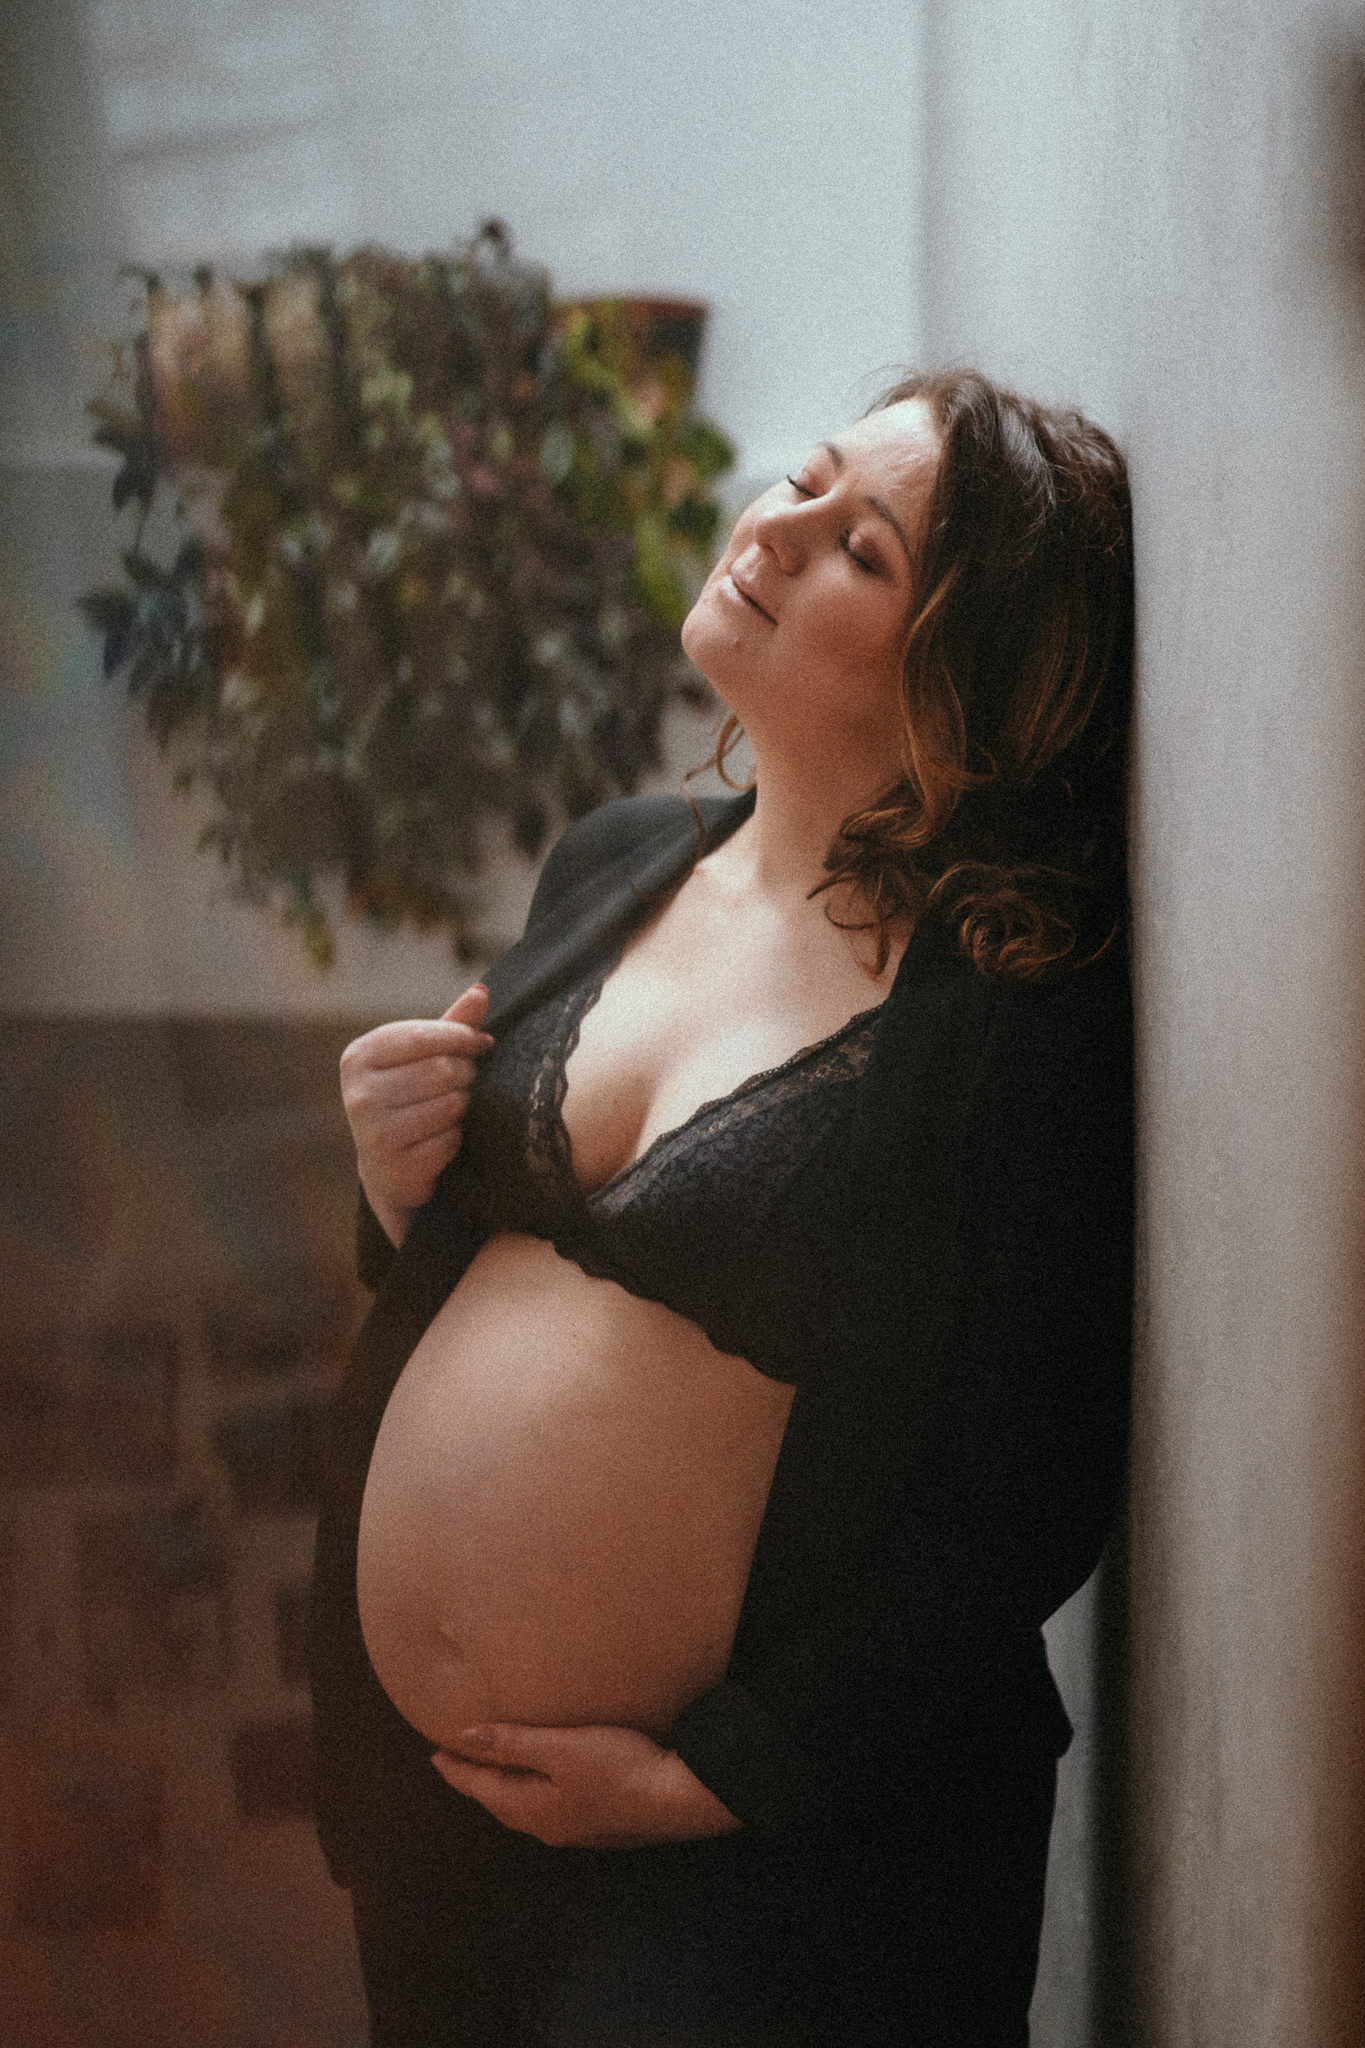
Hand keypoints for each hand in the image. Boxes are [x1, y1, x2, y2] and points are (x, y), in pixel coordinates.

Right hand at [339, 983, 493, 1246]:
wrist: (387, 1169)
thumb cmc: (409, 1099)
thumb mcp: (421, 1058)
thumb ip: (451, 1026)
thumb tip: (482, 991)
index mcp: (360, 1056)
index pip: (423, 1036)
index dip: (462, 1037)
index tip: (483, 1043)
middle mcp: (359, 1093)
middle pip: (441, 1070)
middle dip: (465, 1074)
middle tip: (466, 1081)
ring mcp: (373, 1132)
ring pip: (450, 1104)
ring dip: (462, 1106)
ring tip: (451, 1109)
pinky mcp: (394, 1166)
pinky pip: (449, 1141)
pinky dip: (455, 1139)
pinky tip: (440, 1140)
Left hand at [430, 1723, 741, 1848]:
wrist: (677, 1800)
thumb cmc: (617, 1768)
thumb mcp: (560, 1748)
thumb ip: (512, 1742)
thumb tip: (463, 1737)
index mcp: (531, 1809)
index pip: (481, 1788)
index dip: (457, 1770)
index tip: (434, 1755)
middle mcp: (547, 1826)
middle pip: (500, 1802)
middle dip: (477, 1782)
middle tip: (458, 1762)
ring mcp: (574, 1829)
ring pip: (524, 1809)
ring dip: (505, 1789)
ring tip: (495, 1771)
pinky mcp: (598, 1824)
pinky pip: (548, 1808)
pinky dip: (532, 1793)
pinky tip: (544, 1784)